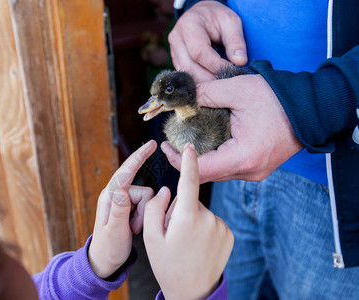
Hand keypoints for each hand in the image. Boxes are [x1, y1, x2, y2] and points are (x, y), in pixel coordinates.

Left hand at [88, 140, 156, 277]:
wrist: (105, 261)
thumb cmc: (108, 248)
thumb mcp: (115, 232)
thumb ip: (119, 210)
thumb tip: (121, 190)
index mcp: (109, 197)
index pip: (126, 171)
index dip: (140, 157)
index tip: (152, 144)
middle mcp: (115, 195)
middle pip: (143, 190)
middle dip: (144, 209)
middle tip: (133, 228)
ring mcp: (122, 200)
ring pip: (148, 198)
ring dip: (144, 215)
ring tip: (133, 229)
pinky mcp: (128, 206)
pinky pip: (146, 205)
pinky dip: (144, 216)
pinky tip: (134, 228)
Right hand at [144, 143, 233, 299]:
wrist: (193, 292)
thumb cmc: (168, 264)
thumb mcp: (151, 237)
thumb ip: (155, 207)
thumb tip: (167, 190)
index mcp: (187, 217)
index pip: (189, 181)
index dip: (189, 162)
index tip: (190, 147)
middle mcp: (208, 218)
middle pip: (190, 200)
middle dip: (180, 209)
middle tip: (174, 234)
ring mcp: (221, 226)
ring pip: (201, 211)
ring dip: (192, 220)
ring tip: (187, 243)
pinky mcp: (229, 234)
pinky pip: (212, 221)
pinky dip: (204, 227)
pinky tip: (199, 245)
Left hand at [161, 75, 302, 182]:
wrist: (312, 109)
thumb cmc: (279, 99)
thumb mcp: (239, 90)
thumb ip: (207, 93)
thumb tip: (184, 98)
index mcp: (243, 156)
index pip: (201, 170)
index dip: (179, 160)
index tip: (166, 146)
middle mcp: (249, 171)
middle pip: (207, 174)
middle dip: (186, 161)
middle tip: (172, 143)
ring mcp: (255, 172)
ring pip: (218, 173)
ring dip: (201, 160)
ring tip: (186, 142)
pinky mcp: (258, 168)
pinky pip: (230, 169)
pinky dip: (215, 158)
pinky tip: (208, 144)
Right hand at [168, 1, 246, 81]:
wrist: (202, 14)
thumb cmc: (217, 18)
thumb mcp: (231, 23)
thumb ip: (236, 42)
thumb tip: (240, 62)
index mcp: (189, 25)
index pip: (199, 52)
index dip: (216, 65)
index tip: (232, 71)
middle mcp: (176, 38)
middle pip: (189, 66)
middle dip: (209, 78)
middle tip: (226, 82)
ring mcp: (173, 50)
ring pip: (186, 73)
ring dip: (203, 82)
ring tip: (220, 83)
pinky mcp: (175, 60)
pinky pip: (186, 75)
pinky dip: (198, 81)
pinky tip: (211, 82)